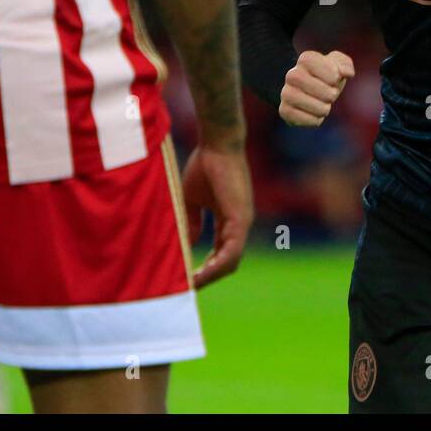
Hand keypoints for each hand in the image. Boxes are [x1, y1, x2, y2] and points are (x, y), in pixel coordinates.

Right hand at [181, 143, 253, 288]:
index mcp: (229, 219)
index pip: (221, 251)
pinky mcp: (240, 219)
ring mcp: (243, 222)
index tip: (188, 276)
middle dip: (208, 276)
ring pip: (230, 261)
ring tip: (190, 285)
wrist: (217, 144)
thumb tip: (189, 243)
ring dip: (210, 276)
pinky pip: (231, 251)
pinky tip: (200, 273)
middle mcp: (239, 224)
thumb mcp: (193, 199)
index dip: (206, 266)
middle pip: (228, 261)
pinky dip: (216, 265)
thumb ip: (192, 221)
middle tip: (187, 287)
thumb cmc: (205, 165)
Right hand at [279, 50, 354, 126]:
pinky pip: (302, 119)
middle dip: (331, 95)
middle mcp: (292, 74)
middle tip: (330, 95)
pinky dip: (314, 120)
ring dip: (323, 109)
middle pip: (321, 90)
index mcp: (306, 59)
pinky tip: (315, 115)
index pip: (331, 73)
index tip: (334, 79)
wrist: (311, 92)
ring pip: (311, 105)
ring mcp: (286, 93)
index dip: (335, 77)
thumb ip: (345, 64)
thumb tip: (346, 73)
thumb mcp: (339, 65)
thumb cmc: (327, 77)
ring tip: (323, 106)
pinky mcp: (284, 110)